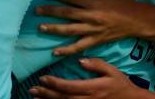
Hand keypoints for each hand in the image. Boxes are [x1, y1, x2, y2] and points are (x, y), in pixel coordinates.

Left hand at [30, 58, 154, 98]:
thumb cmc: (121, 84)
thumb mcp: (112, 71)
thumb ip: (97, 64)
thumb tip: (81, 59)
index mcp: (92, 88)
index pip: (68, 86)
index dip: (54, 83)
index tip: (43, 78)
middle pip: (62, 98)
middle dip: (46, 93)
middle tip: (32, 89)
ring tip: (35, 96)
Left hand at [37, 0, 141, 55]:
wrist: (137, 21)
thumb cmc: (124, 2)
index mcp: (94, 2)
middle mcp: (91, 16)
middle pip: (67, 14)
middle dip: (50, 12)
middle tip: (37, 10)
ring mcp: (93, 30)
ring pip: (70, 30)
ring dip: (54, 29)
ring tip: (40, 28)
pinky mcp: (96, 41)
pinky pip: (79, 47)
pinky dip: (67, 50)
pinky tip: (55, 52)